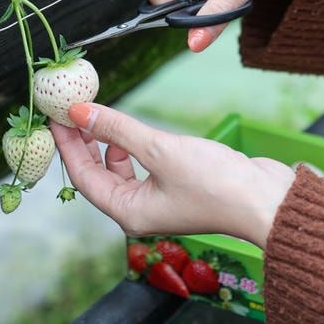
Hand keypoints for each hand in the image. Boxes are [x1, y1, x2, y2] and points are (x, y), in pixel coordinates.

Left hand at [52, 103, 296, 248]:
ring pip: (120, 171)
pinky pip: (143, 166)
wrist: (267, 200)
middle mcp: (140, 211)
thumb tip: (79, 112)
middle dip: (84, 143)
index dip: (67, 145)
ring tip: (99, 118)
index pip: (83, 177)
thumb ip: (118, 129)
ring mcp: (160, 201)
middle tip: (71, 111)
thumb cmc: (217, 185)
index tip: (55, 116)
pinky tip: (134, 131)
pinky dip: (132, 148)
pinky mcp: (179, 187)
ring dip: (108, 145)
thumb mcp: (160, 150)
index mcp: (129, 212)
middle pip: (98, 175)